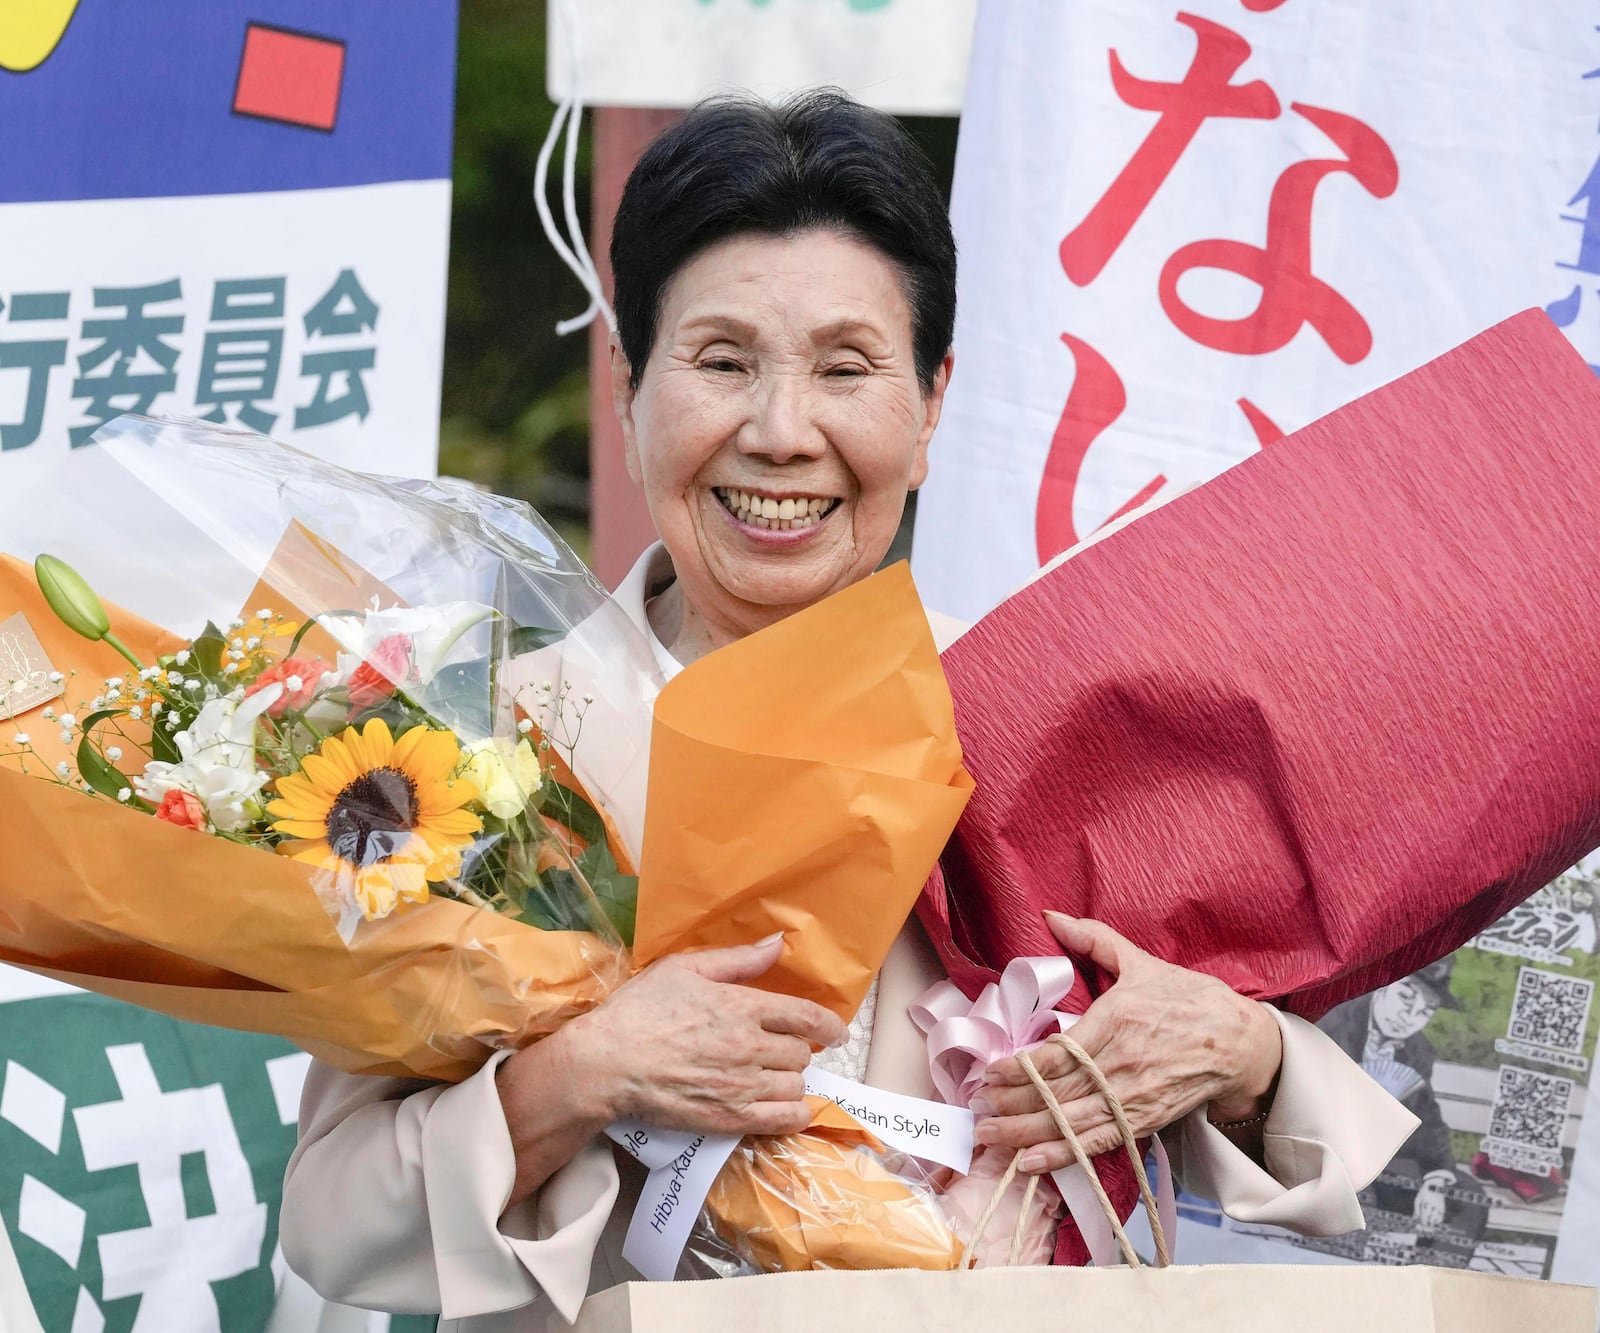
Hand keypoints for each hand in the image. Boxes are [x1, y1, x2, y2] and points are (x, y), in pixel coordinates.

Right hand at [497, 933, 842, 1204]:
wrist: (606, 1063)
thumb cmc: (640, 1010)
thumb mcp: (685, 968)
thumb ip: (737, 960)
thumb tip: (777, 944)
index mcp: (743, 1006)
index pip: (806, 1016)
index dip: (829, 1025)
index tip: (836, 1032)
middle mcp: (751, 1046)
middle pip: (801, 1052)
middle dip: (797, 1049)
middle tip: (781, 1049)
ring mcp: (742, 1085)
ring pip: (795, 1085)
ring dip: (790, 1079)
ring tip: (773, 1076)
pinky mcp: (729, 1118)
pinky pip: (783, 1120)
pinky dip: (793, 1114)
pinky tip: (787, 1107)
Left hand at [971, 914, 1282, 1171]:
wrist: (1241, 1042)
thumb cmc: (1187, 998)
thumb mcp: (1140, 962)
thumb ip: (1093, 939)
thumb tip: (1050, 916)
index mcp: (1116, 1019)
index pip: (1058, 1053)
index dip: (1019, 1068)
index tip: (988, 1074)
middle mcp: (1122, 1062)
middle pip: (1057, 1092)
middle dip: (1012, 1104)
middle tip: (976, 1111)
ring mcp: (1134, 1096)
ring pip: (1072, 1121)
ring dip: (1026, 1133)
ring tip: (989, 1138)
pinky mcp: (1145, 1120)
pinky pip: (1098, 1141)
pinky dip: (1064, 1154)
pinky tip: (1032, 1162)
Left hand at [1413, 1171, 1452, 1228]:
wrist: (1435, 1185)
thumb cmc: (1424, 1193)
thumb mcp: (1418, 1199)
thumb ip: (1416, 1209)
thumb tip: (1415, 1219)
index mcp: (1426, 1202)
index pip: (1424, 1216)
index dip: (1422, 1222)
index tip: (1419, 1225)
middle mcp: (1434, 1205)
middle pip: (1431, 1219)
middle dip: (1427, 1225)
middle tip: (1423, 1226)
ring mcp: (1439, 1207)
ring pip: (1437, 1220)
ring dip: (1432, 1224)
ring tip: (1428, 1225)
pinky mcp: (1443, 1208)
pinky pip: (1441, 1218)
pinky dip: (1438, 1221)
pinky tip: (1433, 1222)